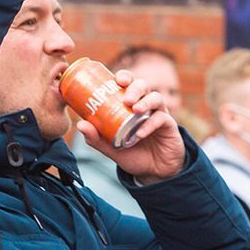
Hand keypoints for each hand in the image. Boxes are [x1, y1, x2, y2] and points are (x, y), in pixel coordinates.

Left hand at [78, 69, 185, 184]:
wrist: (153, 172)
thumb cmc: (133, 154)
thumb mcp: (111, 148)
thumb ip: (96, 138)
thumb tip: (80, 124)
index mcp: (131, 104)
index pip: (128, 83)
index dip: (124, 76)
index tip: (116, 79)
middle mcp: (145, 105)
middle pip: (143, 85)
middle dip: (134, 87)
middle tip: (126, 98)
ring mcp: (159, 114)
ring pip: (156, 97)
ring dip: (145, 101)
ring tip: (135, 109)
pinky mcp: (169, 126)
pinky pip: (162, 119)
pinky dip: (150, 124)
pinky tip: (140, 133)